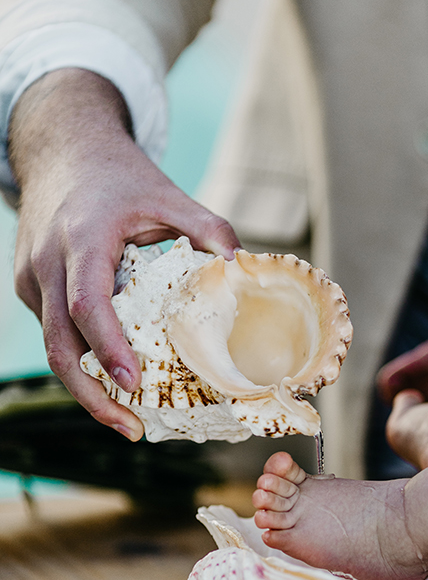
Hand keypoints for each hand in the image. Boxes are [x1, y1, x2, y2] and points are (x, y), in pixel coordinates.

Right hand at [9, 69, 239, 439]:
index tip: (132, 383)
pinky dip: (82, 361)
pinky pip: (54, 334)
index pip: (87, 305)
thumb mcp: (166, 193)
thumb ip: (208, 227)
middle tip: (131, 429)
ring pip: (53, 347)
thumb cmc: (117, 175)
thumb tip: (243, 269)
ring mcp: (33, 280)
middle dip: (91, 396)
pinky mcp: (32, 289)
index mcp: (82, 241)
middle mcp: (48, 265)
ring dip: (86, 387)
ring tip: (127, 418)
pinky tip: (115, 380)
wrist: (59, 150)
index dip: (107, 348)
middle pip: (58, 345)